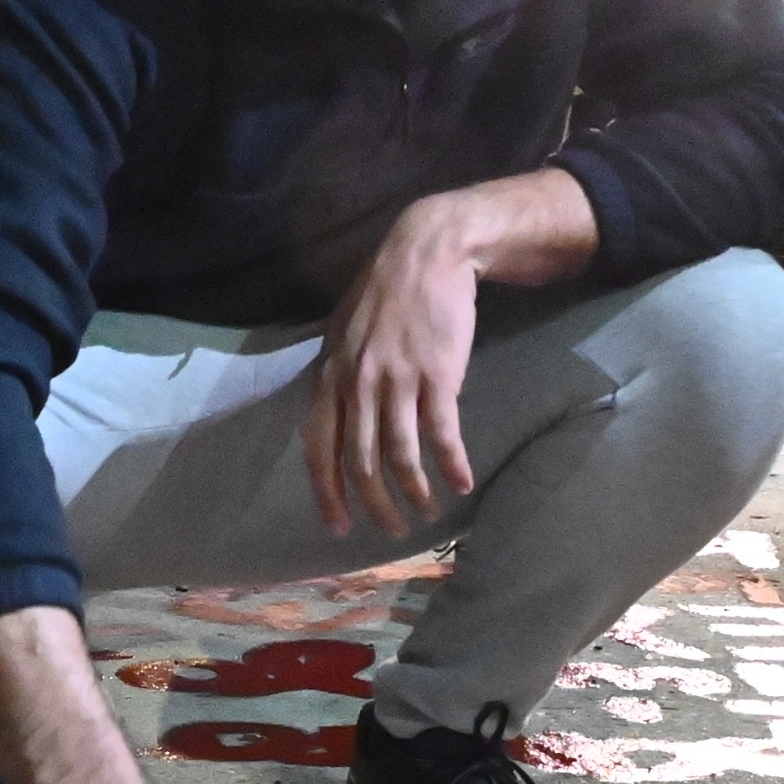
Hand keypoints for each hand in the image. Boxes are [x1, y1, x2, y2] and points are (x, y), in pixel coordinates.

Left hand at [307, 202, 479, 535]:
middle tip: (394, 531)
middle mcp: (358, 384)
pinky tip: (463, 483)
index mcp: (330, 376)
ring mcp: (397, 381)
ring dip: (416, 493)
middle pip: (362, 462)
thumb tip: (335, 416)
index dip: (328, 493)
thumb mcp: (344, 332)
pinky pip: (441, 434)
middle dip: (377, 505)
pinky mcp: (437, 375)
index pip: (319, 449)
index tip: (339, 527)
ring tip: (430, 513)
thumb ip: (339, 376)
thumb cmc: (386, 292)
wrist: (428, 251)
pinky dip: (452, 464)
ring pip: (401, 456)